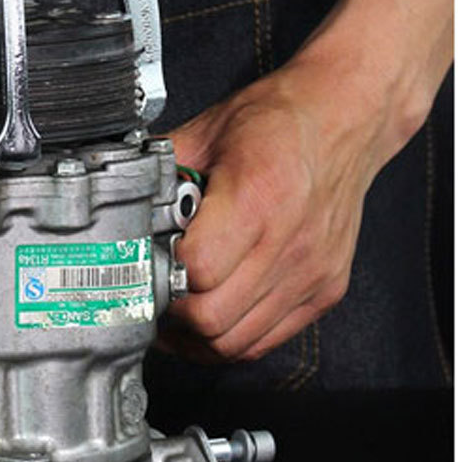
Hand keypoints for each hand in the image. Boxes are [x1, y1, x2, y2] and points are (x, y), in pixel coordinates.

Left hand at [165, 51, 380, 361]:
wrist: (341, 119)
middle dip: (172, 312)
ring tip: (178, 306)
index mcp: (257, 196)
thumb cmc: (277, 120)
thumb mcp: (207, 130)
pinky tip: (214, 312)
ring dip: (198, 334)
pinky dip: (233, 337)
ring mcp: (311, 271)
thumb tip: (120, 198)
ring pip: (237, 342)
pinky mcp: (325, 290)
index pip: (196, 270)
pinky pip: (267, 340)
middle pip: (213, 319)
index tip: (148, 260)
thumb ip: (161, 169)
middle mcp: (290, 241)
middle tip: (155, 291)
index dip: (162, 271)